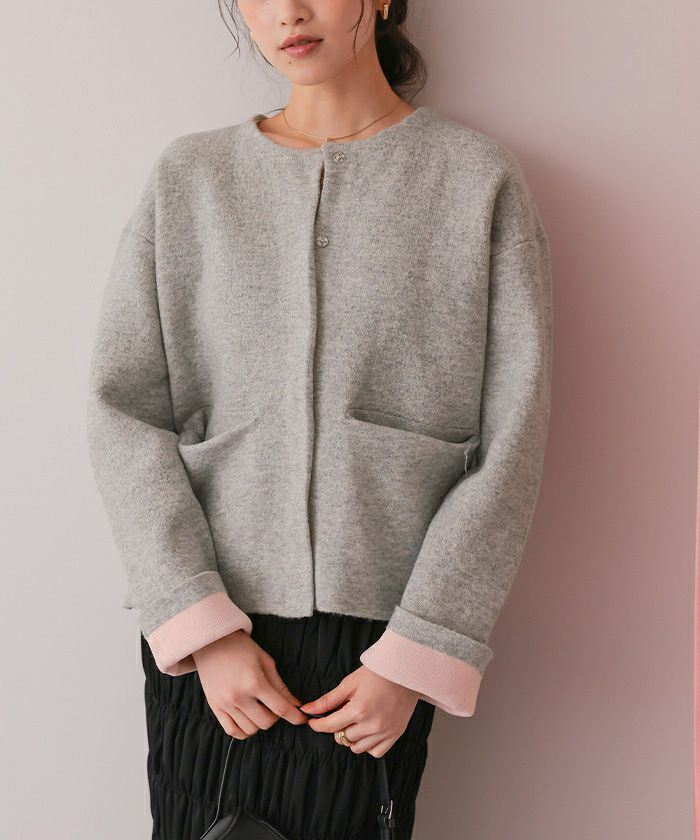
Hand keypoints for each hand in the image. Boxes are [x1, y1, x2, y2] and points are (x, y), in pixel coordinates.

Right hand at [192, 629, 308, 738]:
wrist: (213, 642)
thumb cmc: (242, 648)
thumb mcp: (266, 662)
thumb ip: (280, 686)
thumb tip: (295, 704)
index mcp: (254, 681)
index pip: (280, 708)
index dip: (295, 716)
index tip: (303, 719)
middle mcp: (239, 696)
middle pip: (266, 722)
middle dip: (276, 717)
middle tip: (276, 706)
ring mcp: (225, 703)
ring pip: (250, 729)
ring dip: (260, 723)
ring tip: (261, 709)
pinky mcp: (215, 707)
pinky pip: (232, 731)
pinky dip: (244, 731)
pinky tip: (249, 719)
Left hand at [299, 665, 420, 756]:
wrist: (405, 671)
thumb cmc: (376, 674)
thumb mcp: (349, 683)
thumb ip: (328, 700)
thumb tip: (307, 710)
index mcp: (359, 709)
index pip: (330, 726)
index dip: (318, 725)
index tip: (313, 722)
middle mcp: (372, 724)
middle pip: (342, 738)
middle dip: (338, 727)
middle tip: (344, 712)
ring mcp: (385, 731)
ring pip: (357, 748)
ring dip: (351, 737)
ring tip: (356, 720)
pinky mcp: (395, 734)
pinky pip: (375, 752)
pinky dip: (368, 745)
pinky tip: (367, 731)